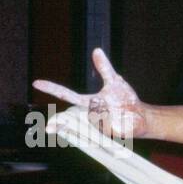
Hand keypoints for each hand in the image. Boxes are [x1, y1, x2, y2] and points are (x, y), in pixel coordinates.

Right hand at [33, 48, 147, 140]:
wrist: (143, 116)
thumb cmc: (126, 100)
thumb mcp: (115, 81)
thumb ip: (104, 68)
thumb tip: (96, 50)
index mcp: (88, 101)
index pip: (67, 95)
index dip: (52, 88)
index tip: (37, 82)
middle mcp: (90, 113)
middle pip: (69, 117)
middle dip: (59, 122)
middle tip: (48, 127)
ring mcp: (99, 124)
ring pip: (93, 117)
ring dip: (102, 110)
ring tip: (116, 107)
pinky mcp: (109, 132)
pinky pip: (107, 124)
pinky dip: (113, 119)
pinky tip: (121, 117)